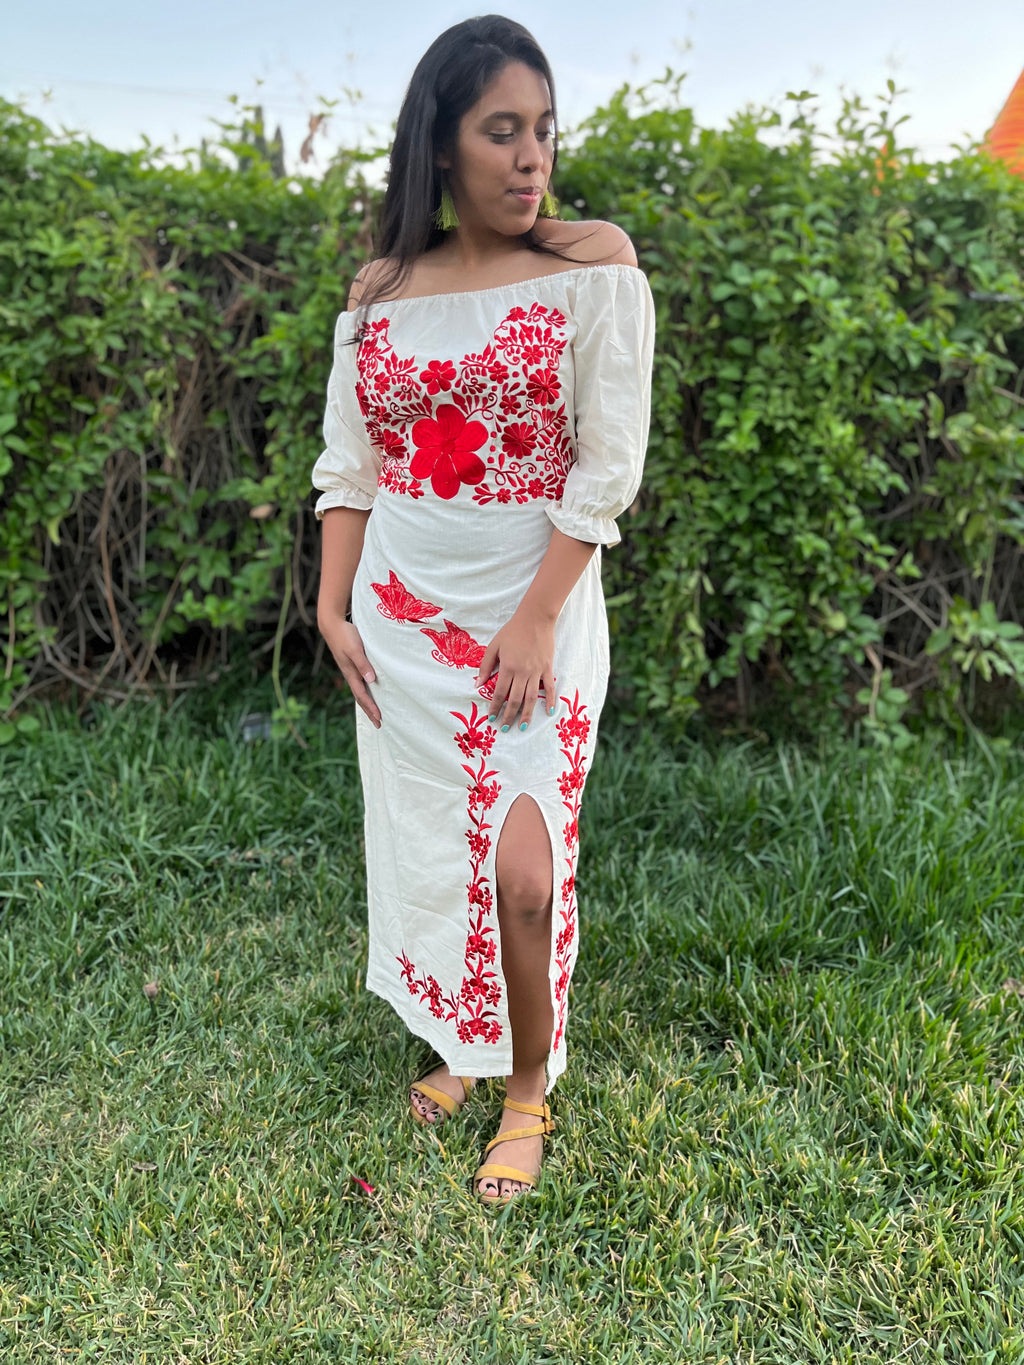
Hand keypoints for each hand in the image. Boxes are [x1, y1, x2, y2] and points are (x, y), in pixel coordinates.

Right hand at [321, 618, 380, 727]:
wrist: (332, 625)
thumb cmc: (345, 636)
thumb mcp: (355, 650)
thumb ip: (363, 664)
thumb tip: (370, 680)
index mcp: (351, 674)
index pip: (362, 695)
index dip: (371, 707)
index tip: (379, 718)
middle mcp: (350, 675)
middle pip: (360, 697)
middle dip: (369, 711)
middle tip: (378, 724)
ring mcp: (350, 670)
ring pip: (360, 691)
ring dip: (367, 703)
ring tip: (374, 713)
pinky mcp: (351, 664)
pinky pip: (359, 683)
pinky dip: (365, 691)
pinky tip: (370, 691)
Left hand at [475, 610, 555, 730]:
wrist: (536, 618)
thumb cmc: (512, 631)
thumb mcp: (494, 646)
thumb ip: (485, 666)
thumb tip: (478, 684)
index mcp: (507, 667)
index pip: (499, 693)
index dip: (495, 707)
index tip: (491, 718)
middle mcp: (522, 672)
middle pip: (515, 700)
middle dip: (509, 716)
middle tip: (505, 728)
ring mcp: (537, 671)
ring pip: (531, 698)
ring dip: (527, 714)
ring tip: (523, 727)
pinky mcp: (548, 668)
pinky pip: (549, 688)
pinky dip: (550, 700)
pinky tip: (549, 712)